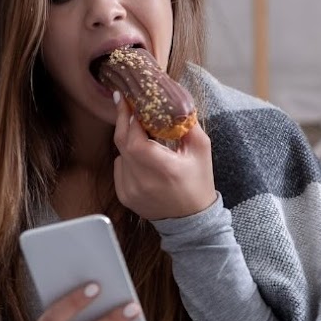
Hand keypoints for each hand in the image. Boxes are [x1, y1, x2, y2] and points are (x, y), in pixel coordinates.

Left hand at [112, 92, 216, 221]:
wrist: (191, 220)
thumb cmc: (198, 183)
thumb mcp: (201, 150)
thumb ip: (188, 124)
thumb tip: (175, 101)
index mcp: (164, 169)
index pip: (135, 139)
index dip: (129, 118)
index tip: (129, 101)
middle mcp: (143, 181)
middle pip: (122, 143)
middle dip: (123, 120)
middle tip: (124, 103)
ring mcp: (131, 190)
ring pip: (119, 154)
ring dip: (127, 140)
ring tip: (141, 133)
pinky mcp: (124, 196)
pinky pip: (119, 167)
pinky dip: (127, 158)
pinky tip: (141, 158)